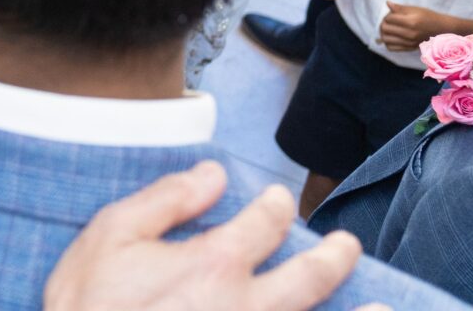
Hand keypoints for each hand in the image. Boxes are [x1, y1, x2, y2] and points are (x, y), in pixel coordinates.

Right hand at [43, 162, 373, 310]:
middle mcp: (246, 307)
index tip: (278, 200)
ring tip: (384, 309)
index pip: (263, 223)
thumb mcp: (111, 235)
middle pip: (308, 278)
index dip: (275, 206)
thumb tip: (212, 175)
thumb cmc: (88, 305)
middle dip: (331, 257)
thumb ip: (166, 200)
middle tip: (345, 244)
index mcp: (214, 263)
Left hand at [378, 2, 438, 51]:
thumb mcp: (414, 9)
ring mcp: (410, 42)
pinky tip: (391, 37)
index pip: (389, 19)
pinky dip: (388, 42)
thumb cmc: (427, 16)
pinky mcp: (409, 48)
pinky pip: (391, 48)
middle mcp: (410, 34)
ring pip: (385, 39)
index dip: (388, 15)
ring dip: (383, 33)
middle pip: (385, 29)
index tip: (392, 14)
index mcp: (411, 22)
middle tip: (388, 21)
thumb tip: (387, 3)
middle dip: (384, 23)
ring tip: (388, 28)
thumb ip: (400, 8)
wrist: (440, 29)